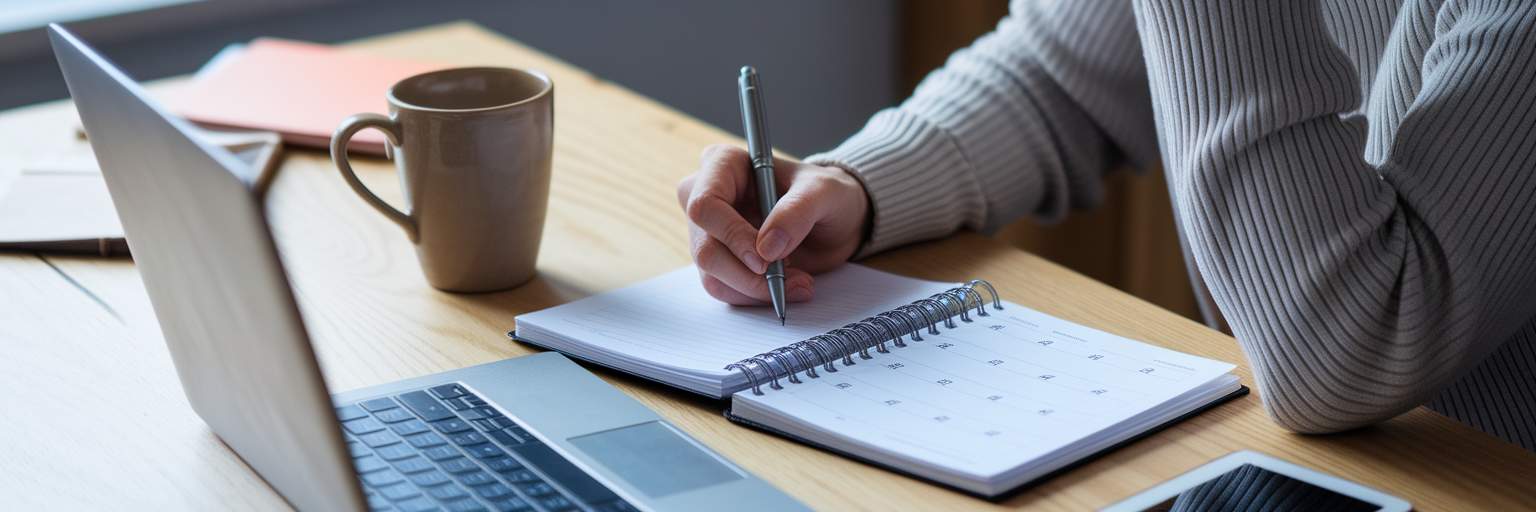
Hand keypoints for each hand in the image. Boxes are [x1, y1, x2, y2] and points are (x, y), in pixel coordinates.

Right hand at [676, 144, 869, 304]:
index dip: (732, 236)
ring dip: (755, 289)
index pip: (705, 205)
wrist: (833, 220)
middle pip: (705, 248)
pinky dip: (755, 296)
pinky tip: (787, 286)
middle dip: (746, 274)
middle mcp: (705, 196)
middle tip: (788, 279)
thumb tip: (766, 249)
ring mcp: (709, 232)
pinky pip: (723, 288)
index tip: (765, 259)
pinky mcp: (719, 259)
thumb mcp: (823, 193)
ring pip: (712, 275)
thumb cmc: (825, 194)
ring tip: (798, 283)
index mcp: (723, 165)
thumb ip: (797, 213)